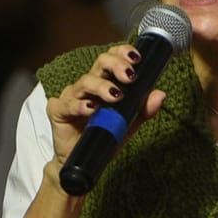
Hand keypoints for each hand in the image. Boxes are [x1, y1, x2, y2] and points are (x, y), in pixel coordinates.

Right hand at [44, 46, 164, 168]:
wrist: (83, 163)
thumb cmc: (102, 138)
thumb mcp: (127, 125)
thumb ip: (142, 110)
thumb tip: (160, 95)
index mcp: (105, 83)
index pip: (112, 59)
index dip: (122, 54)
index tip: (137, 58)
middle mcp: (88, 87)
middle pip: (100, 64)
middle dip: (116, 65)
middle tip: (130, 76)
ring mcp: (72, 97)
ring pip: (85, 82)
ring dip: (102, 86)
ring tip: (115, 95)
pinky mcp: (58, 111)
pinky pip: (67, 104)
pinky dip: (79, 105)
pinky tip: (90, 108)